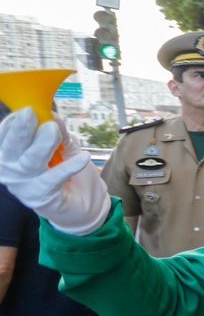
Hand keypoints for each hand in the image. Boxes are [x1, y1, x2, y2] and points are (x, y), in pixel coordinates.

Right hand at [0, 110, 111, 235]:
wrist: (84, 207)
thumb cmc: (69, 175)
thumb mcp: (65, 149)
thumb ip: (59, 134)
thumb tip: (52, 115)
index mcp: (10, 155)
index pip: (5, 135)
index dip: (14, 121)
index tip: (27, 107)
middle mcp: (10, 170)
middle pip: (13, 147)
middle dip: (21, 130)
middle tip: (31, 113)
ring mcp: (23, 185)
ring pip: (30, 162)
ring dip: (42, 144)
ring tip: (54, 131)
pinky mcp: (40, 197)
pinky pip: (53, 179)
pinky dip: (69, 167)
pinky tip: (84, 157)